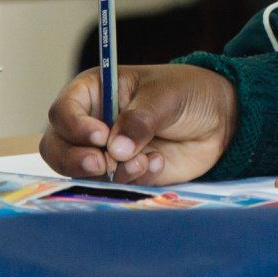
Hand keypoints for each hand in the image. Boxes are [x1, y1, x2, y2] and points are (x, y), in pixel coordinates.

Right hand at [39, 64, 237, 183]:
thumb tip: (115, 149)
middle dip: (75, 159)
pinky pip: (114, 183)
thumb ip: (140, 119)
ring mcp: (105, 151)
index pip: (63, 112)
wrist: (220, 118)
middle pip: (57, 147)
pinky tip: (157, 162)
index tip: (100, 135)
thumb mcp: (166, 96)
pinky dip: (133, 177)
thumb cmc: (189, 92)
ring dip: (108, 172)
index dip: (75, 126)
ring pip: (80, 171)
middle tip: (102, 163)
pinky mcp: (125, 173)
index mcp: (94, 93)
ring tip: (143, 160)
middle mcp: (91, 123)